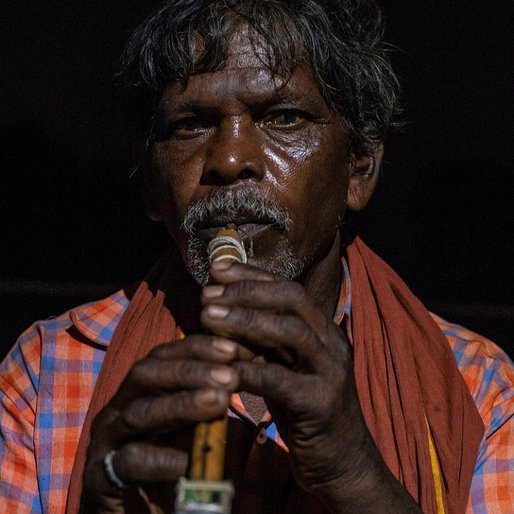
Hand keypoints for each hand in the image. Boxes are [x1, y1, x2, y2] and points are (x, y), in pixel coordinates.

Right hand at [80, 336, 239, 512]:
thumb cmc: (168, 466)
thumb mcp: (191, 427)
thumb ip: (209, 403)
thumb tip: (244, 375)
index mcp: (139, 392)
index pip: (163, 356)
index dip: (197, 348)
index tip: (233, 349)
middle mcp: (118, 408)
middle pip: (146, 374)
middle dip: (189, 370)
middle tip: (230, 376)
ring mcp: (106, 441)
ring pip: (138, 412)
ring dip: (181, 404)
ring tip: (219, 402)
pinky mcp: (99, 477)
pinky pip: (128, 462)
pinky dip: (159, 458)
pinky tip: (186, 460)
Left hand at [200, 261, 420, 512]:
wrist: (341, 461)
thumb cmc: (303, 408)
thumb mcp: (284, 366)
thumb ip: (262, 340)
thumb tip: (221, 312)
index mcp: (321, 329)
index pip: (287, 288)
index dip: (251, 276)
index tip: (217, 269)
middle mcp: (331, 342)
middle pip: (292, 299)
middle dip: (247, 291)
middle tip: (207, 295)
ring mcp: (331, 371)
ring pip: (291, 331)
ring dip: (246, 320)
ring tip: (208, 316)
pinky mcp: (322, 404)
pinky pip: (282, 381)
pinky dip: (250, 370)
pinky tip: (224, 367)